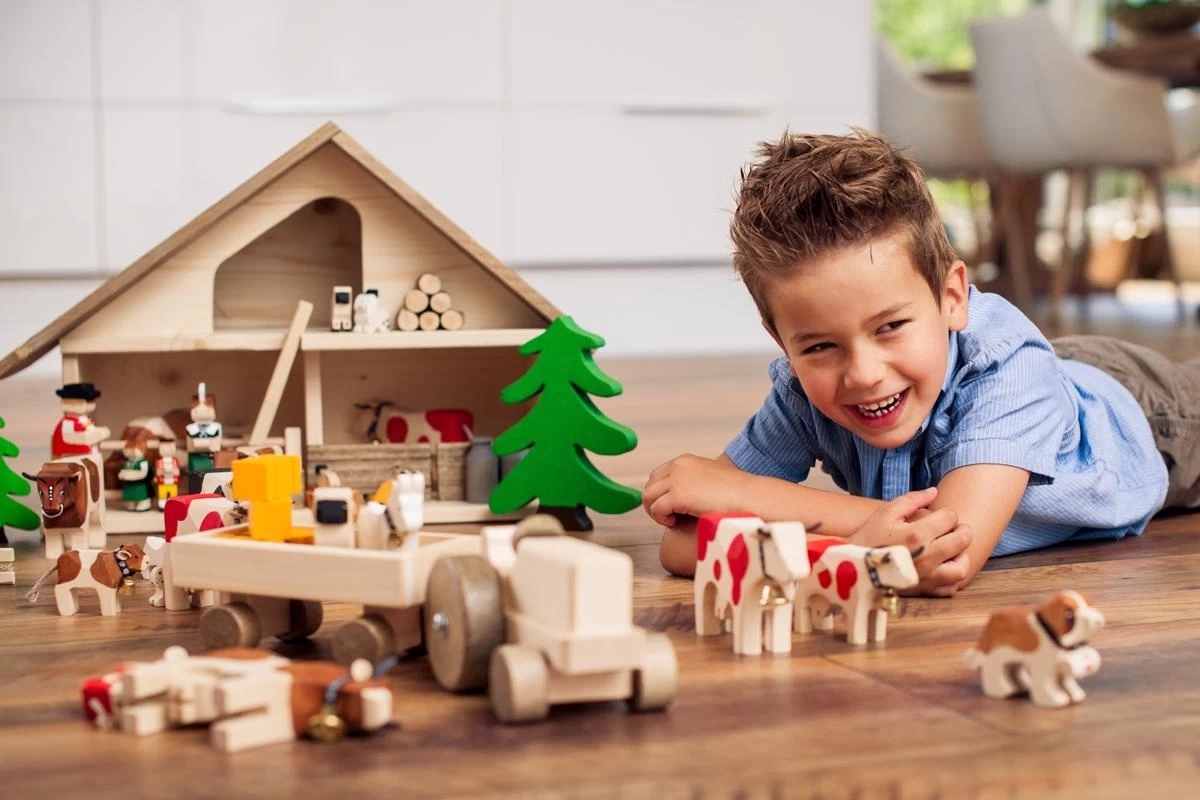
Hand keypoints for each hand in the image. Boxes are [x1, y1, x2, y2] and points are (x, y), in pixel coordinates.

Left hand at [643, 454, 752, 527]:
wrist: (750, 496)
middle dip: (655, 502)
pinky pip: (656, 508)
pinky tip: (675, 522)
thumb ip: (695, 484)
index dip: (661, 493)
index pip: (658, 475)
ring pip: (648, 496)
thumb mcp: (712, 481)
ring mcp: (677, 479)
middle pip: (650, 485)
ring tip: (672, 520)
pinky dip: (661, 518)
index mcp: (686, 461)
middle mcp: (679, 466)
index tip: (672, 507)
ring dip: (656, 511)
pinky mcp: (678, 495)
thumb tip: (686, 499)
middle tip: (670, 516)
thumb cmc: (737, 494)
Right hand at [849, 487, 972, 591]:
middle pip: (962, 540)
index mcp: (916, 534)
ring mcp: (927, 577)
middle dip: (962, 530)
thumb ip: (912, 500)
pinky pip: (950, 588)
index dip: (948, 513)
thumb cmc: (867, 538)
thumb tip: (934, 491)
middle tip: (954, 529)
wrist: (851, 568)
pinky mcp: (924, 591)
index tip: (940, 516)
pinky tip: (943, 567)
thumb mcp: (885, 513)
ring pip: (961, 567)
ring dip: (961, 556)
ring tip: (952, 550)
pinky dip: (952, 578)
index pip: (950, 518)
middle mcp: (926, 557)